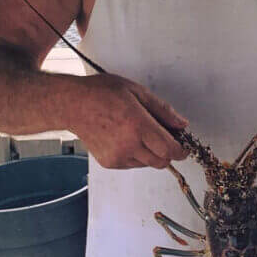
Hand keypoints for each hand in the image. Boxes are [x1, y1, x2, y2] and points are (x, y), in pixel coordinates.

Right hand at [66, 73, 189, 169]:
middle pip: (161, 161)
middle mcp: (128, 144)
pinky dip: (136, 155)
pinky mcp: (109, 162)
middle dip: (167, 152)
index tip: (183, 147)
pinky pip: (133, 164)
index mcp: (137, 125)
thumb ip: (162, 110)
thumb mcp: (137, 92)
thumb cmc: (101, 94)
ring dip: (151, 153)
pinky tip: (126, 139)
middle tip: (163, 138)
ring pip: (148, 164)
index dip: (181, 150)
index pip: (169, 149)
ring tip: (138, 133)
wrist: (72, 105)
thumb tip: (181, 124)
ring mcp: (118, 156)